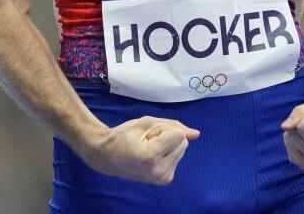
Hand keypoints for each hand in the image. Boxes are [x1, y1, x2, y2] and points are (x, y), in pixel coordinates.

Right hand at [84, 116, 199, 184]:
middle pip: (183, 143)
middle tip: (147, 142)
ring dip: (168, 146)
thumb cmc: (124, 136)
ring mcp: (162, 178)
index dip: (163, 130)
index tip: (147, 136)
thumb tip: (196, 134)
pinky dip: (168, 154)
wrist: (107, 157)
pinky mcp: (164, 180)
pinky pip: (178, 158)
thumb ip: (174, 126)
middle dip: (168, 137)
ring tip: (148, 148)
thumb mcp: (147, 123)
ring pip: (182, 149)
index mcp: (151, 157)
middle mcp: (158, 171)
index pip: (179, 135)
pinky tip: (151, 156)